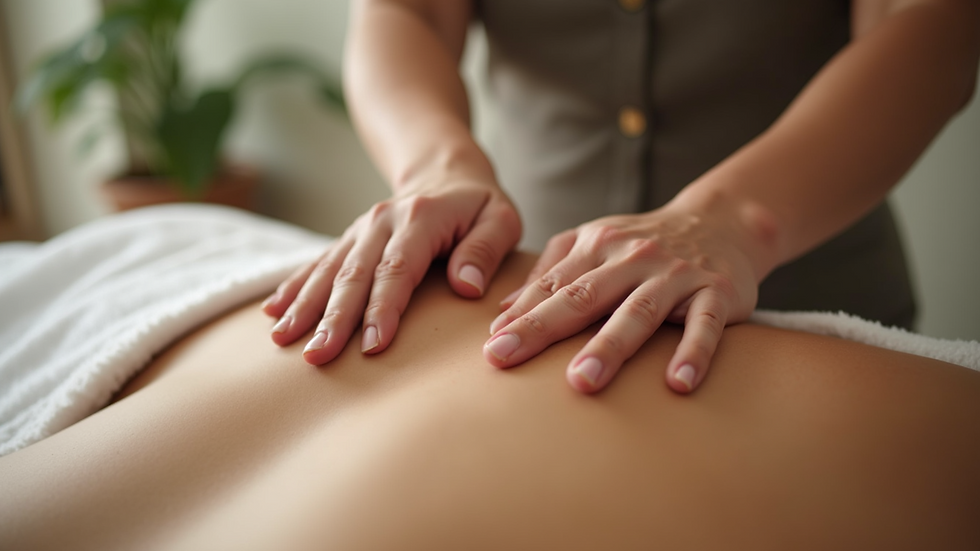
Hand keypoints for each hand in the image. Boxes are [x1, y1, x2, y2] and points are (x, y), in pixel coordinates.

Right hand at [263, 179, 520, 363]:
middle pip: (354, 274)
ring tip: (283, 340)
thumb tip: (467, 286)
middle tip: (318, 356)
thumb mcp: (501, 218)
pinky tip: (273, 313)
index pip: (397, 270)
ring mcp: (360, 229)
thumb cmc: (480, 205)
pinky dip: (293, 287)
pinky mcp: (349, 238)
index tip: (372, 346)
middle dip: (333, 318)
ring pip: (328, 270)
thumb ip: (485, 250)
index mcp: (420, 218)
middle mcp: (382, 221)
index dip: (383, 309)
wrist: (446, 170)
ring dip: (305, 306)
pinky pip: (317, 263)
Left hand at [483, 200, 766, 393]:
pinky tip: (678, 385)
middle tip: (506, 358)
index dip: (521, 315)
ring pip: (638, 312)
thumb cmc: (645, 242)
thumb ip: (552, 270)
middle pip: (584, 297)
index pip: (553, 285)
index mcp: (598, 246)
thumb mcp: (595, 241)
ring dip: (609, 347)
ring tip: (582, 382)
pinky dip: (693, 354)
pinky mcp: (717, 292)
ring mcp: (676, 275)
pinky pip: (704, 325)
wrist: (723, 221)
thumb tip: (504, 309)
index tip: (491, 347)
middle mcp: (633, 258)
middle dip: (543, 328)